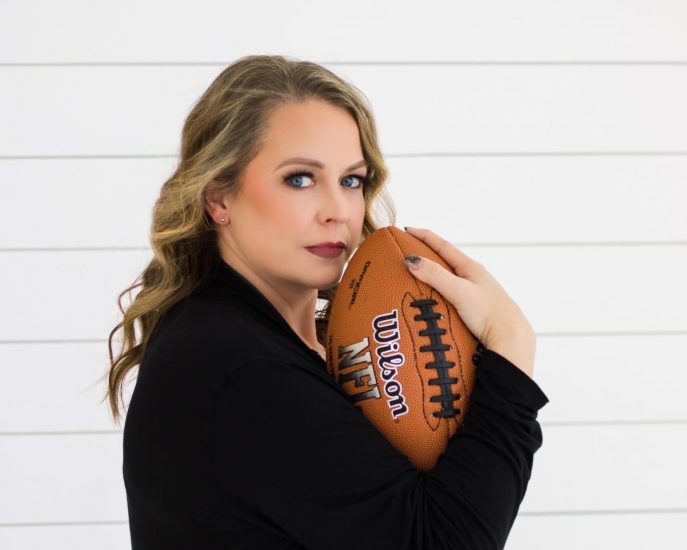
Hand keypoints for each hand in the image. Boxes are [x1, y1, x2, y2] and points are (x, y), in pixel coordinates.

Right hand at [403, 227, 535, 377]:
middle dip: (427, 254)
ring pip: (450, 279)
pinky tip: (434, 301)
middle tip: (408, 251)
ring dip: (433, 275)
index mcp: (471, 268)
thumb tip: (412, 260)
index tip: (407, 230)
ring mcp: (476, 293)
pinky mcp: (475, 309)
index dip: (424, 237)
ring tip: (417, 276)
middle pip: (446, 261)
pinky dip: (439, 292)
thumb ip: (435, 275)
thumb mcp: (459, 291)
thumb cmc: (490, 313)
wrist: (511, 339)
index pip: (443, 246)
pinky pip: (452, 294)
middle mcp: (474, 278)